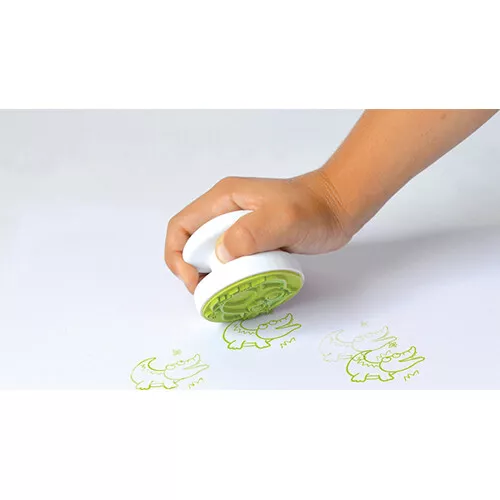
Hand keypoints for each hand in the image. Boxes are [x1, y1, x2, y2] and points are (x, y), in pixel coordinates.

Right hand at [164, 170, 353, 292]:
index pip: (181, 227)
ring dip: (210, 275)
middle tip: (209, 292)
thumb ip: (251, 233)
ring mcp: (238, 226)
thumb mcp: (283, 218)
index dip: (178, 256)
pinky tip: (240, 286)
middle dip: (192, 270)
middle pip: (192, 243)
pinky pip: (229, 260)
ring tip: (223, 293)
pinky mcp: (252, 240)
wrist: (338, 208)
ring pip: (210, 254)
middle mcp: (225, 212)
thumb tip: (221, 256)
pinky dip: (228, 275)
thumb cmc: (313, 210)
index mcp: (223, 200)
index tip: (194, 280)